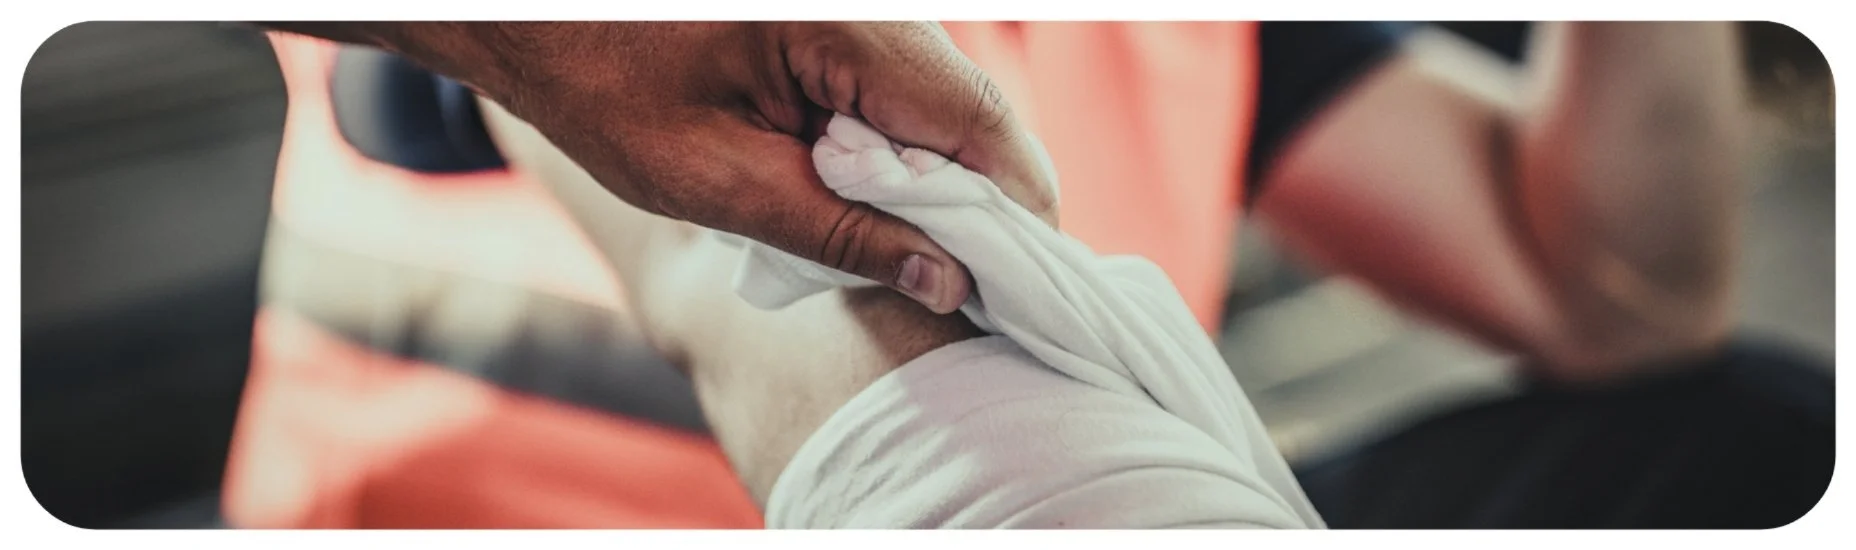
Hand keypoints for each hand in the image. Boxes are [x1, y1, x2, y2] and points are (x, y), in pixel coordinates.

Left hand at [363, 22, 1056, 312]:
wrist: (534, 9)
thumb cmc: (605, 85)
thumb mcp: (718, 182)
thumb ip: (843, 233)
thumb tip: (949, 282)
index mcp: (846, 29)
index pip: (980, 123)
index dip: (1016, 212)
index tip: (1013, 289)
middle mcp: (876, 7)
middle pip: (978, 112)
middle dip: (983, 204)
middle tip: (962, 285)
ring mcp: (866, 9)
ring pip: (950, 101)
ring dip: (941, 178)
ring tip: (906, 247)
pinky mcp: (847, 21)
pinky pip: (908, 88)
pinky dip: (902, 148)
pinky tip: (864, 193)